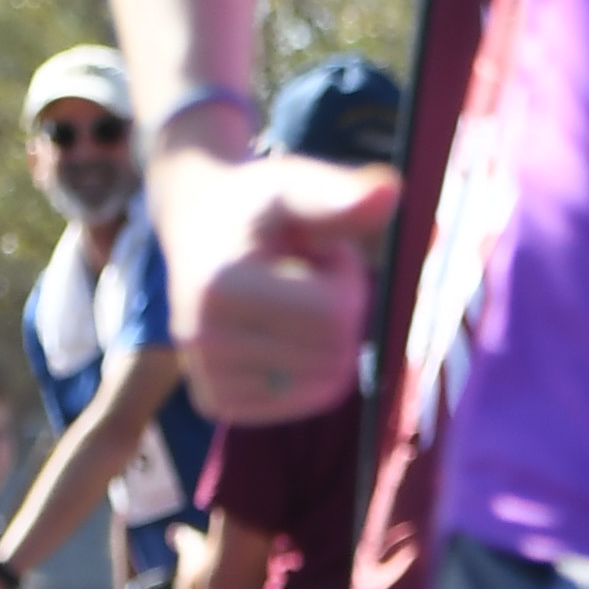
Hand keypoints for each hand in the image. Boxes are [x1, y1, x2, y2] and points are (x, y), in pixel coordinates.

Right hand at [151, 143, 396, 424]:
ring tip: (293, 299)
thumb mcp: (295, 186)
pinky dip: (312, 370)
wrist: (197, 225)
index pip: (335, 316)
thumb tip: (390, 191)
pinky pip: (304, 402)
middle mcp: (204, 340)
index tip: (321, 250)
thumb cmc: (257, 205)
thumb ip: (340, 195)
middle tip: (307, 275)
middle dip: (341, 312)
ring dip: (328, 341)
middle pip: (334, 355)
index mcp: (223, 289)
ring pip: (326, 385)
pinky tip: (281, 332)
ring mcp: (207, 378)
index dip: (348, 279)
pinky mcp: (217, 402)